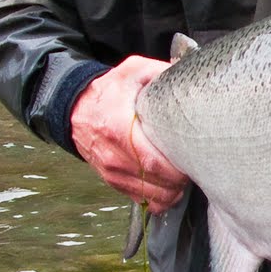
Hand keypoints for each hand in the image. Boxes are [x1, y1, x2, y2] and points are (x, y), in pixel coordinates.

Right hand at [70, 57, 188, 213]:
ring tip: (184, 177)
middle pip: (156, 183)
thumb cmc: (109, 91)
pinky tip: (169, 185)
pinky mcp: (113, 181)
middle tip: (195, 168)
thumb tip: (186, 77)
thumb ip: (159, 72)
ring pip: (151, 197)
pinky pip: (141, 200)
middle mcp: (114, 157)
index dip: (177, 169)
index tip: (193, 160)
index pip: (153, 162)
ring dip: (173, 193)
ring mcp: (112, 172)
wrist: (75, 108)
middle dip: (181, 181)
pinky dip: (159, 199)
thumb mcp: (132, 71)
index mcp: (119, 130)